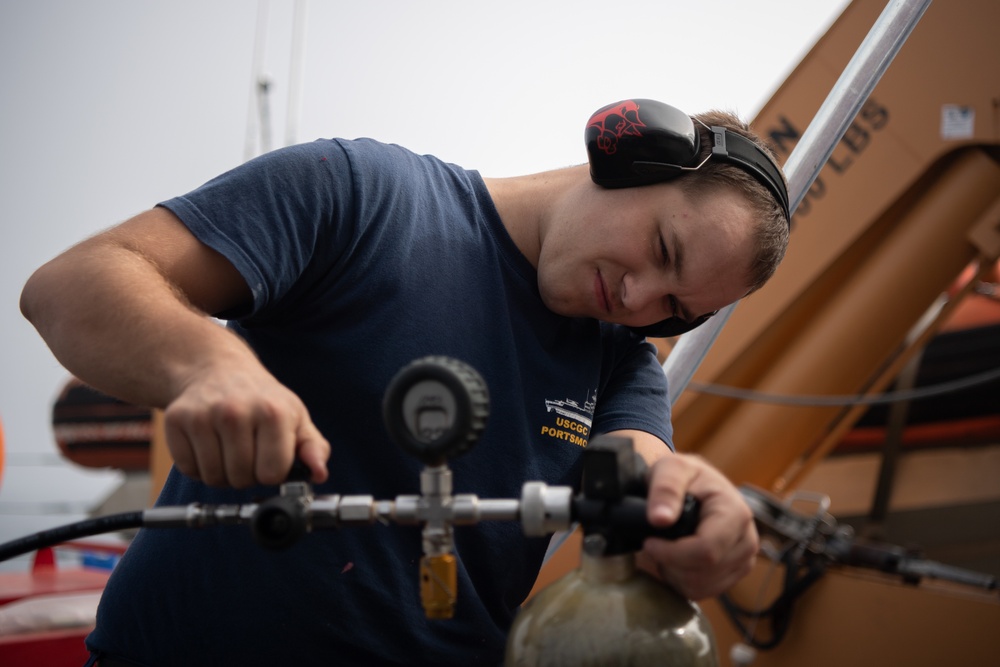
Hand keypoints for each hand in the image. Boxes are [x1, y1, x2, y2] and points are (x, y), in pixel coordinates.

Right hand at [162, 362, 329, 488]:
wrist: (217, 369)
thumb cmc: (262, 399)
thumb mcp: (295, 417)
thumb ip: (313, 447)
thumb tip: (320, 472)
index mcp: (273, 412)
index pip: (272, 474)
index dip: (272, 472)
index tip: (270, 457)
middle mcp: (236, 411)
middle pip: (242, 479)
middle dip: (247, 474)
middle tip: (248, 451)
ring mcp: (203, 415)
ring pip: (214, 478)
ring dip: (222, 473)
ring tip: (229, 448)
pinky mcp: (177, 420)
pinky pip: (188, 469)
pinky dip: (198, 467)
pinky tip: (208, 445)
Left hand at [636, 452, 757, 599]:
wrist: (692, 485)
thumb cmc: (682, 475)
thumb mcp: (670, 468)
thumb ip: (664, 489)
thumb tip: (660, 519)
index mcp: (736, 513)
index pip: (707, 551)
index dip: (672, 552)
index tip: (649, 541)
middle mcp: (746, 540)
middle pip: (703, 573)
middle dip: (671, 562)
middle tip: (656, 542)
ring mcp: (743, 560)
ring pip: (701, 587)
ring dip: (674, 572)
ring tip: (666, 547)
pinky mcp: (733, 574)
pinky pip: (702, 592)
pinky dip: (681, 581)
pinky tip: (675, 559)